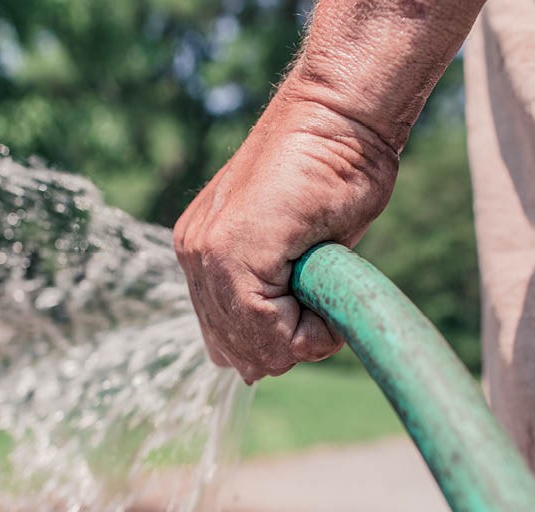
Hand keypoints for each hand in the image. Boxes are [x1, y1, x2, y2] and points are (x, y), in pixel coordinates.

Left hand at [173, 80, 398, 383]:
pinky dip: (311, 330)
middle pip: (236, 352)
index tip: (314, 313)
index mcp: (203, 254)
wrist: (339, 116)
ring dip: (301, 337)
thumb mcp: (295, 252)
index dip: (278, 344)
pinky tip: (327, 294)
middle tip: (322, 305)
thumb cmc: (331, 174)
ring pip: (252, 346)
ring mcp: (206, 252)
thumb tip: (248, 372)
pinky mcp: (230, 249)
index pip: (227, 340)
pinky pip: (268, 328)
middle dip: (287, 345)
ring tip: (326, 293)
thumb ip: (268, 300)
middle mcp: (194, 255)